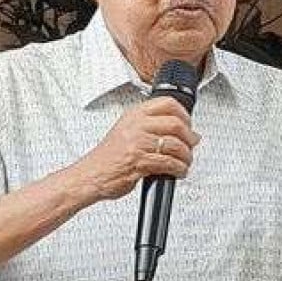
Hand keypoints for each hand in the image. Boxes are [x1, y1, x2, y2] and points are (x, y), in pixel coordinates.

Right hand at [72, 97, 198, 201]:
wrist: (90, 176)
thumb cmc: (109, 157)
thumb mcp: (128, 131)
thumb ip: (154, 128)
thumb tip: (187, 132)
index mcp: (134, 115)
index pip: (167, 104)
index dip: (184, 114)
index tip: (189, 125)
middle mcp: (136, 126)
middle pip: (176, 124)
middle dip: (189, 138)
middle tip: (191, 146)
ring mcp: (137, 143)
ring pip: (175, 145)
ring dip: (186, 157)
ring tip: (185, 162)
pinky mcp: (138, 161)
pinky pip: (169, 163)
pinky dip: (179, 169)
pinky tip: (178, 171)